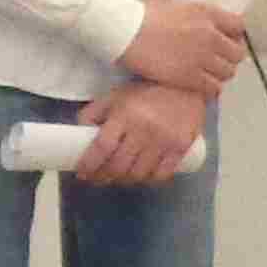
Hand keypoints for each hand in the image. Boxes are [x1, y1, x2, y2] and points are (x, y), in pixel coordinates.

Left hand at [77, 79, 210, 187]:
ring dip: (124, 180)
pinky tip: (142, 176)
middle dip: (103, 177)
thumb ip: (95, 112)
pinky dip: (148, 180)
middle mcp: (143, 129)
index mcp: (124, 114)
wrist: (187, 85)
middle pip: (118, 165)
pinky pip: (161, 175)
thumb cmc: (147, 90)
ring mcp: (164, 140)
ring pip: (138, 174)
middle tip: (97, 178)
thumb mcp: (116, 95)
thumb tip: (79, 133)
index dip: (89, 165)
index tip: (82, 173)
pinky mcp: (181, 147)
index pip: (102, 148)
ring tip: (118, 177)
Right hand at [120, 0, 247, 94]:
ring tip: (207, 75)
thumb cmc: (143, 14)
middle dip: (228, 58)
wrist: (127, 29)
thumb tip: (189, 15)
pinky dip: (210, 89)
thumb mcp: (174, 4)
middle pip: (237, 53)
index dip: (233, 36)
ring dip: (219, 74)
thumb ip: (190, 13)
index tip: (225, 41)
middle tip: (216, 61)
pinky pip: (213, 88)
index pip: (238, 26)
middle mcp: (211, 35)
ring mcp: (202, 57)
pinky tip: (199, 86)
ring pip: (228, 72)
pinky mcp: (191, 76)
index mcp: (207, 13)